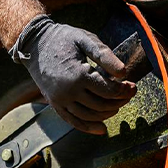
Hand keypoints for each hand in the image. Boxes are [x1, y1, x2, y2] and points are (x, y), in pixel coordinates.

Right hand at [9, 15, 136, 134]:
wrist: (35, 43)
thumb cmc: (62, 38)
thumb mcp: (85, 39)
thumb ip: (104, 55)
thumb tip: (124, 72)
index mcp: (78, 74)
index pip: (108, 90)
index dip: (124, 90)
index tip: (133, 86)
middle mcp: (68, 91)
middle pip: (101, 105)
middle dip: (119, 101)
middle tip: (129, 94)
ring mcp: (60, 100)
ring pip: (90, 116)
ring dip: (107, 114)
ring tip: (117, 105)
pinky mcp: (55, 104)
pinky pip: (73, 121)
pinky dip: (88, 128)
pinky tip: (102, 129)